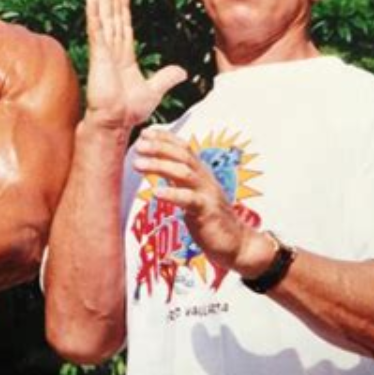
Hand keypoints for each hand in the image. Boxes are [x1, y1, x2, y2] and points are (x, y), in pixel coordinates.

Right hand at [85, 0, 186, 129]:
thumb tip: (182, 71)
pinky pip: (96, 30)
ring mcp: (103, 52)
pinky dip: (93, 14)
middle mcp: (112, 51)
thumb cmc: (129, 111)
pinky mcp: (98, 56)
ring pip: (105, 18)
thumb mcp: (155, 91)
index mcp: (123, 57)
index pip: (123, 25)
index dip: (123, 7)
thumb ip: (166, 78)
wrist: (115, 123)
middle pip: (113, 16)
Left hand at [133, 128, 273, 275]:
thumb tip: (156, 165)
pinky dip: (172, 194)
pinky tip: (156, 192)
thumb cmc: (208, 217)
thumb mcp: (192, 192)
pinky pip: (190, 200)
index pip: (183, 148)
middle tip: (138, 145)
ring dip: (159, 165)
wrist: (236, 242)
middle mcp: (205, 178)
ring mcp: (207, 193)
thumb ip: (177, 179)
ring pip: (184, 173)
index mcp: (200, 172)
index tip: (145, 132)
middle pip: (182, 155)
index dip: (165, 138)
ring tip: (137, 164)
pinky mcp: (208, 212)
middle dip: (159, 147)